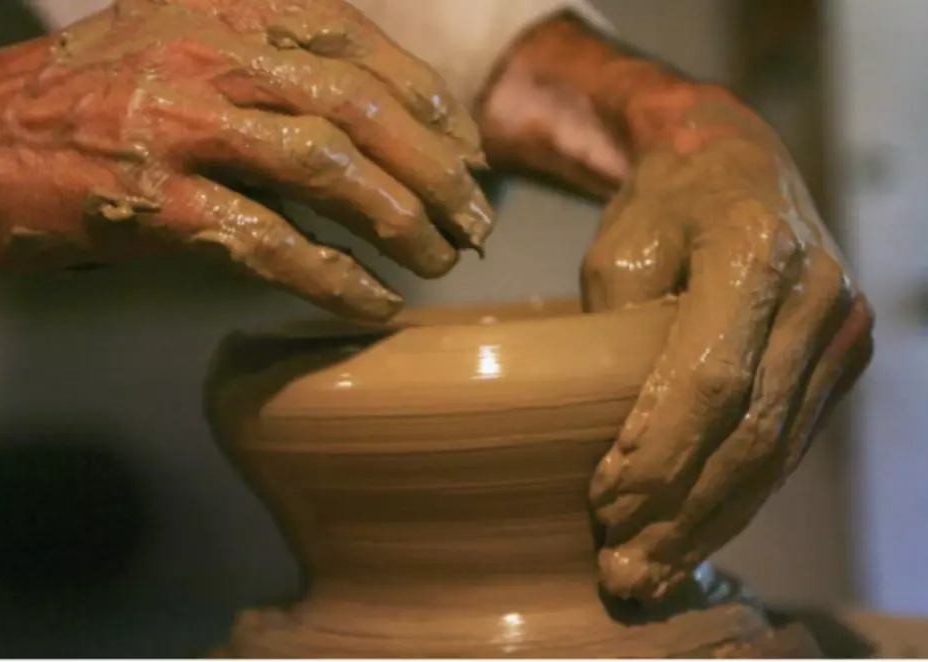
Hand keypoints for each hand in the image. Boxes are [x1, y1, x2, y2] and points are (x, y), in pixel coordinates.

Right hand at [0, 0, 492, 319]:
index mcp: (226, 4)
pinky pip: (271, 244)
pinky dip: (334, 278)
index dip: (430, 103)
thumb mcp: (179, 45)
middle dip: (437, 170)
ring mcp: (183, 123)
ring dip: (402, 222)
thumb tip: (370, 130)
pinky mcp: (155, 200)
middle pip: (362, 107)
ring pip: (330, 170)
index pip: (359, 44)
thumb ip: (269, 70)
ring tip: (440, 262)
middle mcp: (212, 50)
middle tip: (475, 220)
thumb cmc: (82, 101)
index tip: (469, 152)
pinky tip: (371, 303)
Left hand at [582, 103, 873, 601]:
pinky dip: (741, 497)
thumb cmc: (664, 202)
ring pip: (774, 453)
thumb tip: (621, 444)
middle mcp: (818, 296)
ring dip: (711, 523)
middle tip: (623, 572)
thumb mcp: (618, 250)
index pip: (709, 380)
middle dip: (681, 513)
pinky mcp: (842, 358)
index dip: (658, 456)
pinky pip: (790, 444)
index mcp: (757, 253)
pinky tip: (698, 535)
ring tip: (652, 574)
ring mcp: (842, 330)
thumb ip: (621, 340)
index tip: (603, 509)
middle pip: (747, 432)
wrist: (737, 161)